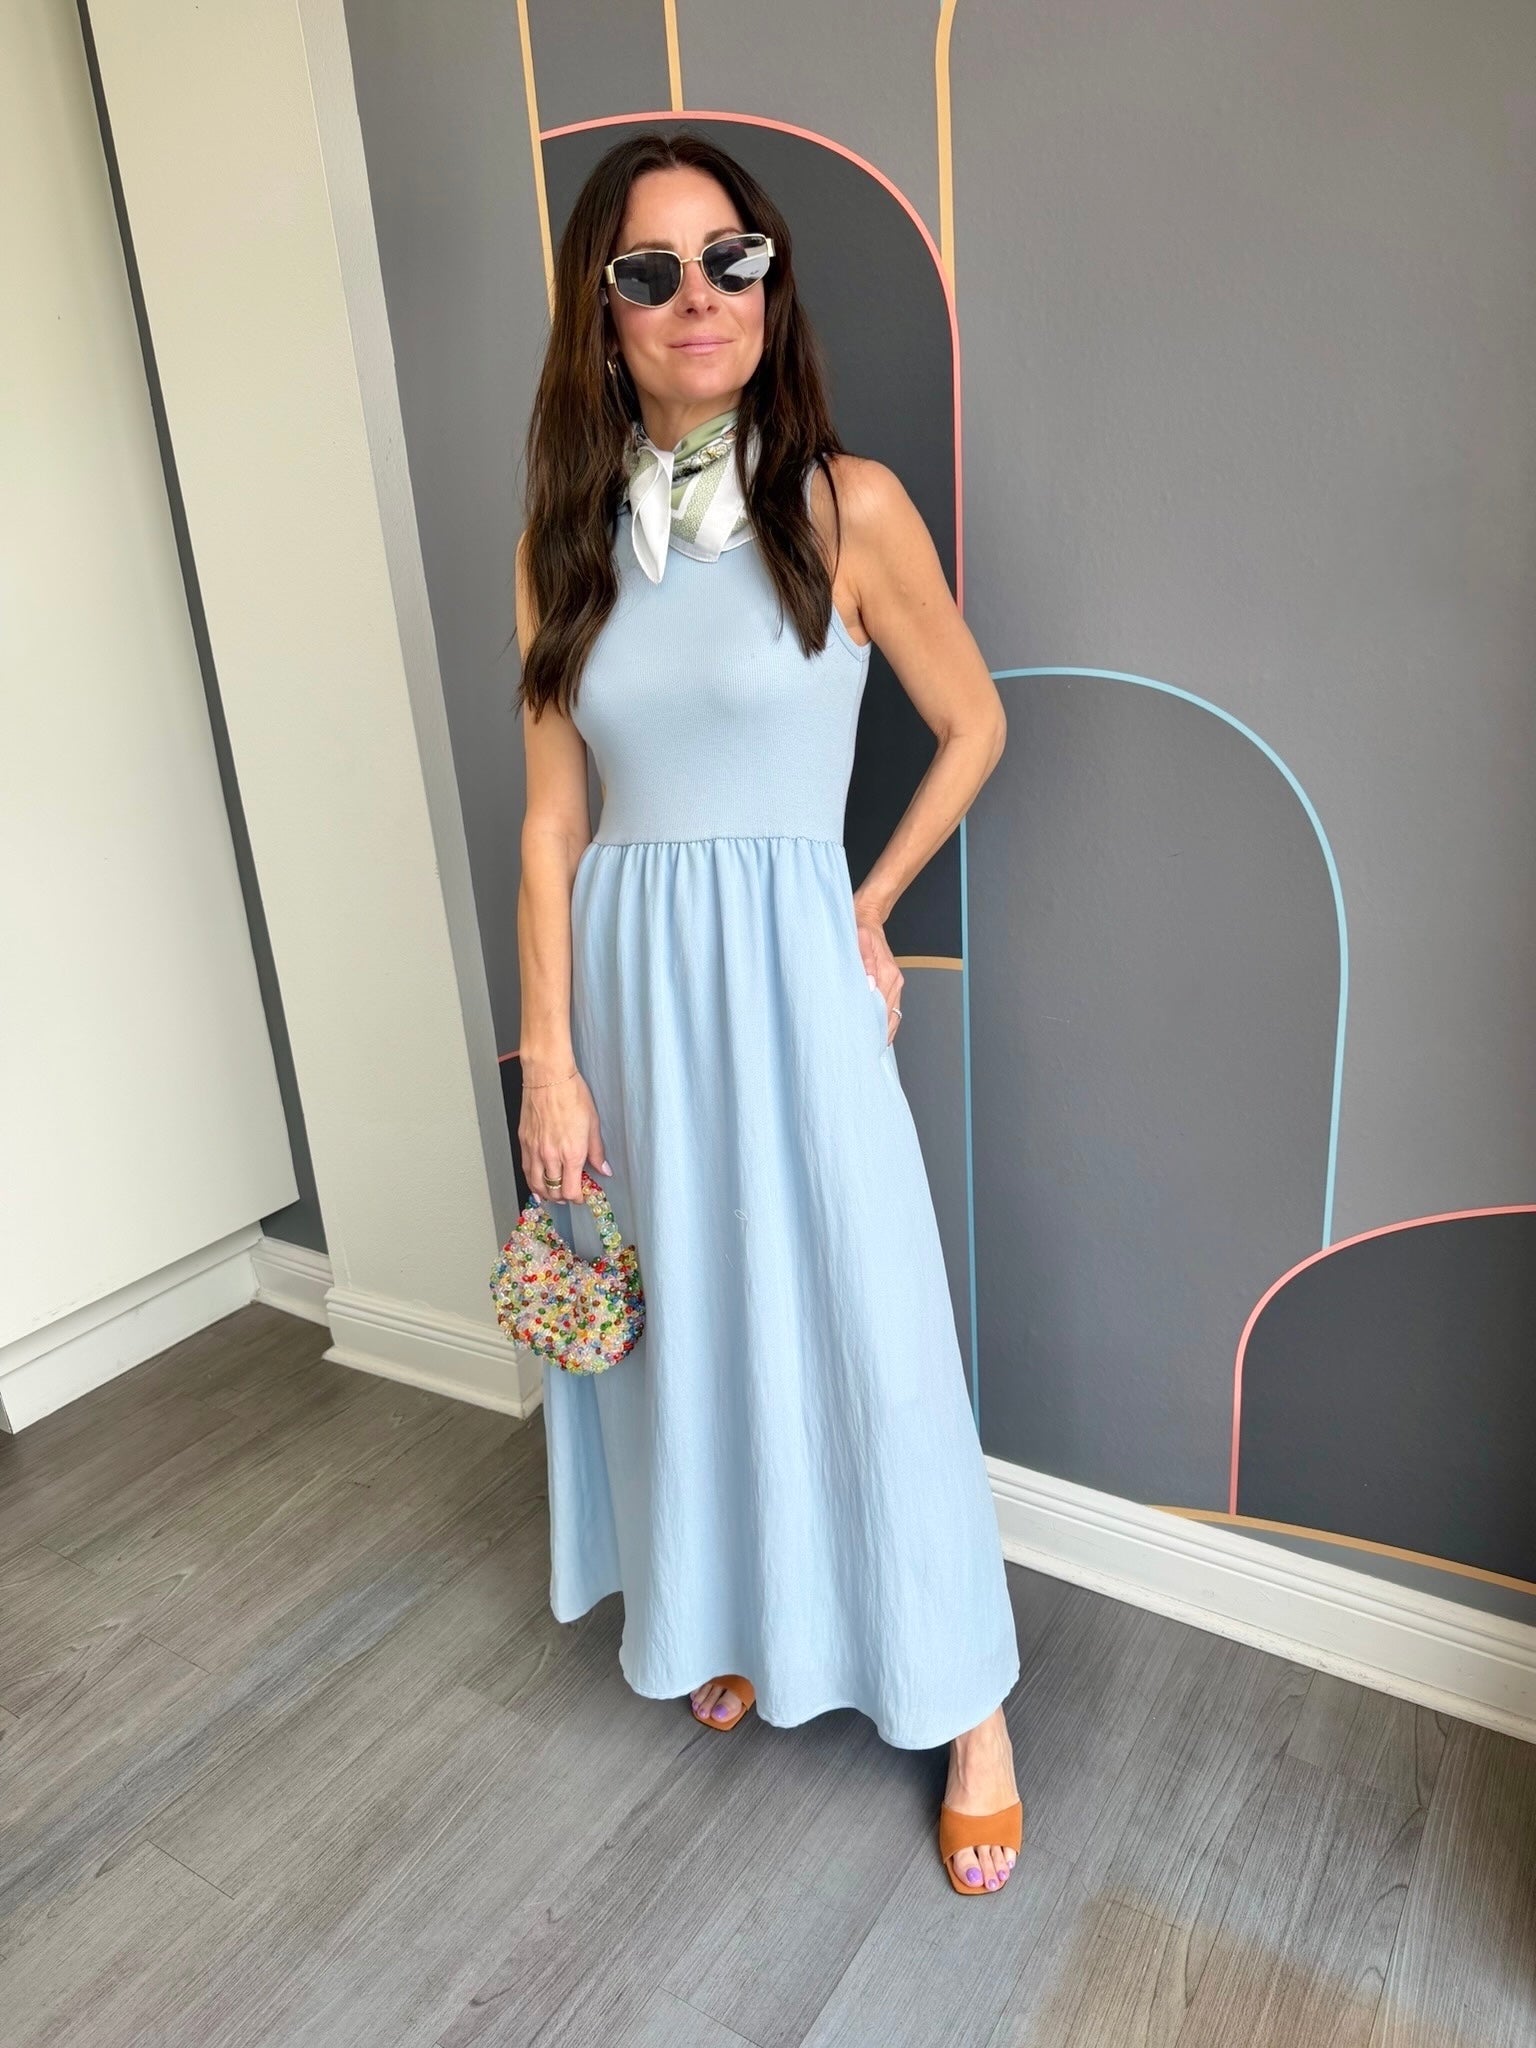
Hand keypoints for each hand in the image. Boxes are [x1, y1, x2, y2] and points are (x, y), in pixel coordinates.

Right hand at [519, 1066, 611, 1202]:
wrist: (548, 1077)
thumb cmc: (571, 1094)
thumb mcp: (593, 1123)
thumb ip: (597, 1151)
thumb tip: (604, 1169)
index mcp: (571, 1153)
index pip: (571, 1191)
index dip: (577, 1198)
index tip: (582, 1195)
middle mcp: (551, 1155)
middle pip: (553, 1191)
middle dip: (563, 1198)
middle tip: (569, 1195)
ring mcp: (534, 1150)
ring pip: (536, 1184)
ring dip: (546, 1193)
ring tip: (553, 1195)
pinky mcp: (523, 1142)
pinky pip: (525, 1169)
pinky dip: (531, 1181)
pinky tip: (536, 1184)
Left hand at [854, 912, 903, 1045]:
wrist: (868, 916)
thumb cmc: (858, 928)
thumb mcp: (857, 940)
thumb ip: (865, 962)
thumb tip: (869, 986)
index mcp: (887, 973)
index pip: (882, 1008)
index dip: (874, 1027)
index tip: (864, 1042)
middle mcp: (894, 980)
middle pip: (890, 1015)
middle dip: (879, 1034)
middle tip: (864, 1052)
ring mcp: (895, 982)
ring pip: (893, 1014)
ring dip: (884, 1030)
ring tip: (872, 1049)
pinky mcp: (893, 981)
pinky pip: (893, 1007)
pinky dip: (887, 1022)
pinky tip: (880, 1034)